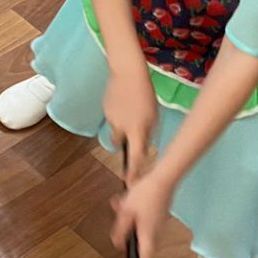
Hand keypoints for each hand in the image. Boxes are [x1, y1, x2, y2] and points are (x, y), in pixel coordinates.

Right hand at [103, 65, 158, 183]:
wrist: (127, 73)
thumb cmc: (145, 94)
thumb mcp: (153, 116)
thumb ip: (146, 132)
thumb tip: (142, 141)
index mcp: (138, 130)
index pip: (135, 157)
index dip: (133, 172)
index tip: (129, 184)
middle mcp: (122, 128)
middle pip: (119, 143)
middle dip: (124, 141)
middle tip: (132, 128)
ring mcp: (111, 118)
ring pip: (116, 129)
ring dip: (121, 125)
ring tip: (129, 109)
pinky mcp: (105, 109)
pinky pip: (112, 118)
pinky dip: (118, 113)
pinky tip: (123, 101)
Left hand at [112, 166, 173, 257]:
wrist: (164, 179)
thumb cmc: (145, 195)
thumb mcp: (126, 211)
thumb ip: (121, 229)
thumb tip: (117, 244)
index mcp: (147, 235)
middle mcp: (155, 232)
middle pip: (138, 240)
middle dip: (126, 231)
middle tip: (120, 212)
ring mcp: (158, 224)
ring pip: (137, 226)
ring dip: (127, 217)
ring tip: (120, 202)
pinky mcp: (158, 215)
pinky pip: (141, 218)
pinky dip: (133, 211)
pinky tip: (128, 198)